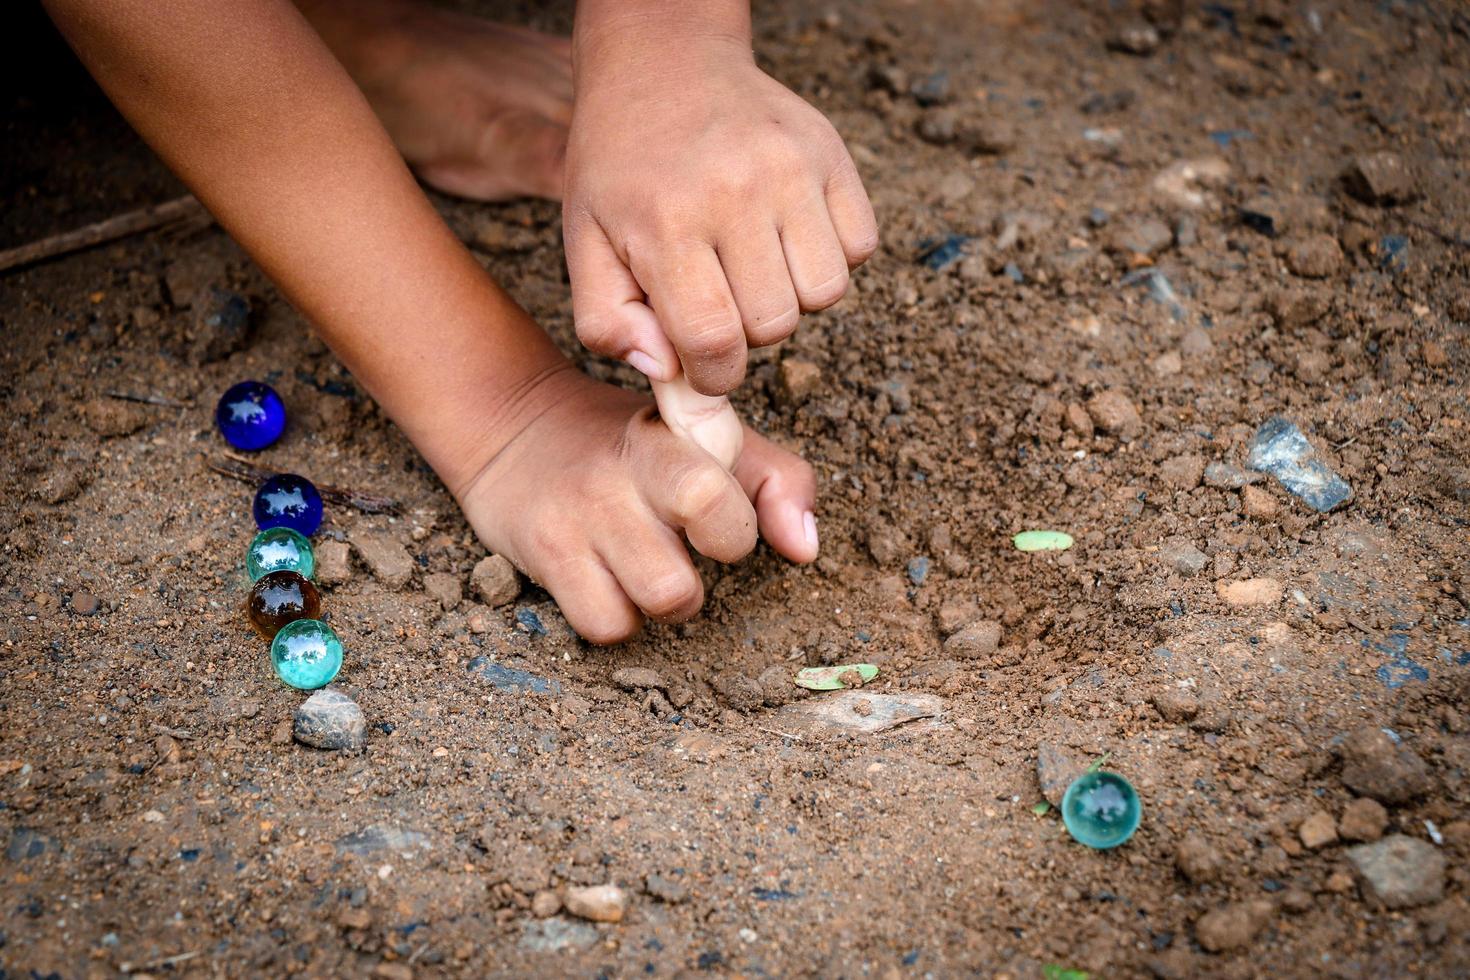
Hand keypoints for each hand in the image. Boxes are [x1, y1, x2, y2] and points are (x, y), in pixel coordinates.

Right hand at [456, 368, 816, 642]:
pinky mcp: (544, 559)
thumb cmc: (630, 443)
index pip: (712, 495)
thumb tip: (805, 549)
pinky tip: (611, 583)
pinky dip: (619, 618)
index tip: (717, 515)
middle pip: (684, 570)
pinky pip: (605, 626)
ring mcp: (577, 522)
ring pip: (658, 601)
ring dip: (667, 602)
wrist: (513, 427)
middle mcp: (618, 480)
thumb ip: (772, 480)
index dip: (733, 525)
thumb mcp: (702, 437)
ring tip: (650, 567)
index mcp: (667, 440)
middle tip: (683, 549)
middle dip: (703, 574)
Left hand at [563, 25, 877, 394]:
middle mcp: (736, 193)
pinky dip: (832, 255)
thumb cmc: (622, 168)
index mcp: (667, 224)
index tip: (704, 363)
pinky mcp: (832, 154)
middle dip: (748, 332)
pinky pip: (860, 248)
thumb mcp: (584, 241)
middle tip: (721, 295)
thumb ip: (607, 321)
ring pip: (825, 293)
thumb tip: (665, 373)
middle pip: (776, 326)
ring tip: (755, 263)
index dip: (714, 374)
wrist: (664, 65)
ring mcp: (792, 169)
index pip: (715, 343)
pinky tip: (788, 233)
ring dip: (793, 296)